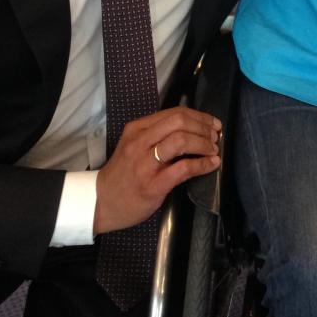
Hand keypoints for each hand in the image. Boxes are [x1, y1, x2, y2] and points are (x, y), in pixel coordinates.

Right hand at [93, 106, 221, 234]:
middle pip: (179, 121)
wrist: (100, 203)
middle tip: (215, 136)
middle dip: (203, 127)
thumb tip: (192, 128)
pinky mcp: (152, 184)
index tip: (212, 123)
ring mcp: (145, 163)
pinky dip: (202, 164)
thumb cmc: (122, 174)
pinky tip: (211, 165)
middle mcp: (140, 142)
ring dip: (203, 143)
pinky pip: (183, 168)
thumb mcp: (134, 146)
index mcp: (137, 129)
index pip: (174, 113)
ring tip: (213, 149)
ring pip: (181, 140)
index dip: (199, 116)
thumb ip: (157, 135)